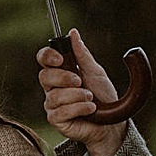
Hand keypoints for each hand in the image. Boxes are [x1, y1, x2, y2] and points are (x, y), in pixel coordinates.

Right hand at [35, 29, 126, 155]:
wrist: (112, 122)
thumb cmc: (103, 97)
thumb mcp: (95, 72)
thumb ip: (83, 54)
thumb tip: (73, 33)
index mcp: (60, 71)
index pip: (43, 59)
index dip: (47, 56)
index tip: (61, 59)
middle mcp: (53, 87)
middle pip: (44, 76)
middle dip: (63, 77)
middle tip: (80, 81)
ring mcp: (52, 104)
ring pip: (54, 95)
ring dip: (76, 95)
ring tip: (90, 98)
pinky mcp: (56, 120)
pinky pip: (61, 111)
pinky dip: (79, 108)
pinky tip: (90, 109)